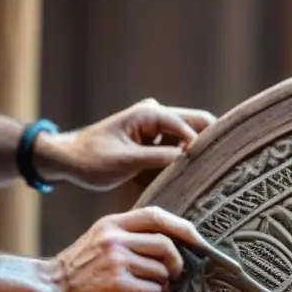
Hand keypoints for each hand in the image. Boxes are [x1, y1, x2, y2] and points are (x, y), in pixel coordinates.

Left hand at [35, 98, 215, 190]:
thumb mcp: (126, 162)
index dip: (204, 145)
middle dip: (208, 144)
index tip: (217, 168)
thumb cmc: (91, 159)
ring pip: (189, 137)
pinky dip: (182, 161)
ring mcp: (156, 127)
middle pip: (196, 125)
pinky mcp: (153, 140)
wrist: (68, 160)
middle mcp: (156, 115)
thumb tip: (190, 157)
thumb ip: (160, 158)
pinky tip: (189, 177)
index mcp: (149, 114)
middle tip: (223, 169)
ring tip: (208, 176)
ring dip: (195, 154)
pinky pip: (177, 148)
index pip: (190, 124)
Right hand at [44, 206, 208, 291]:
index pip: (156, 216)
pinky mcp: (118, 286)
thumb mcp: (101, 237)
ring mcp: (117, 262)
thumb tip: (171, 240)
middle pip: (166, 245)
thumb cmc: (80, 267)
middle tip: (173, 274)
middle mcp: (115, 239)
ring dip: (163, 283)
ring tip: (152, 288)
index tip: (199, 242)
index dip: (183, 228)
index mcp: (113, 223)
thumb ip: (129, 234)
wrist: (52, 288)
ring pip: (162, 271)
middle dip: (176, 263)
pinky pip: (154, 291)